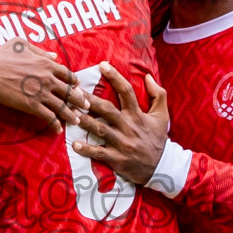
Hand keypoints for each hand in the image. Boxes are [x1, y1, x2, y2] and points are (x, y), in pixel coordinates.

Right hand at [0, 40, 88, 132]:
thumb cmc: (1, 55)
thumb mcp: (22, 44)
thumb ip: (40, 51)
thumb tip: (54, 56)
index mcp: (47, 64)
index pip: (68, 75)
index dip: (75, 82)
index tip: (78, 88)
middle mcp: (48, 79)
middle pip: (70, 92)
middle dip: (80, 100)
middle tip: (86, 107)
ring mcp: (41, 93)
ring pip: (63, 107)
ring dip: (71, 115)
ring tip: (76, 121)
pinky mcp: (32, 105)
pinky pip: (48, 117)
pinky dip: (55, 125)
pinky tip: (58, 130)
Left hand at [71, 62, 168, 185]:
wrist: (161, 166)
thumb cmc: (158, 138)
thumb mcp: (162, 115)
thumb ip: (158, 94)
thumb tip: (148, 76)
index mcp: (137, 115)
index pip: (126, 91)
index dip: (115, 77)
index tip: (102, 65)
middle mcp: (128, 127)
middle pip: (107, 110)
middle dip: (90, 100)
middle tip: (74, 91)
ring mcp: (122, 144)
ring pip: (100, 130)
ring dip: (84, 121)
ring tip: (70, 113)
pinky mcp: (117, 159)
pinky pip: (99, 153)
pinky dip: (86, 149)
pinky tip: (74, 144)